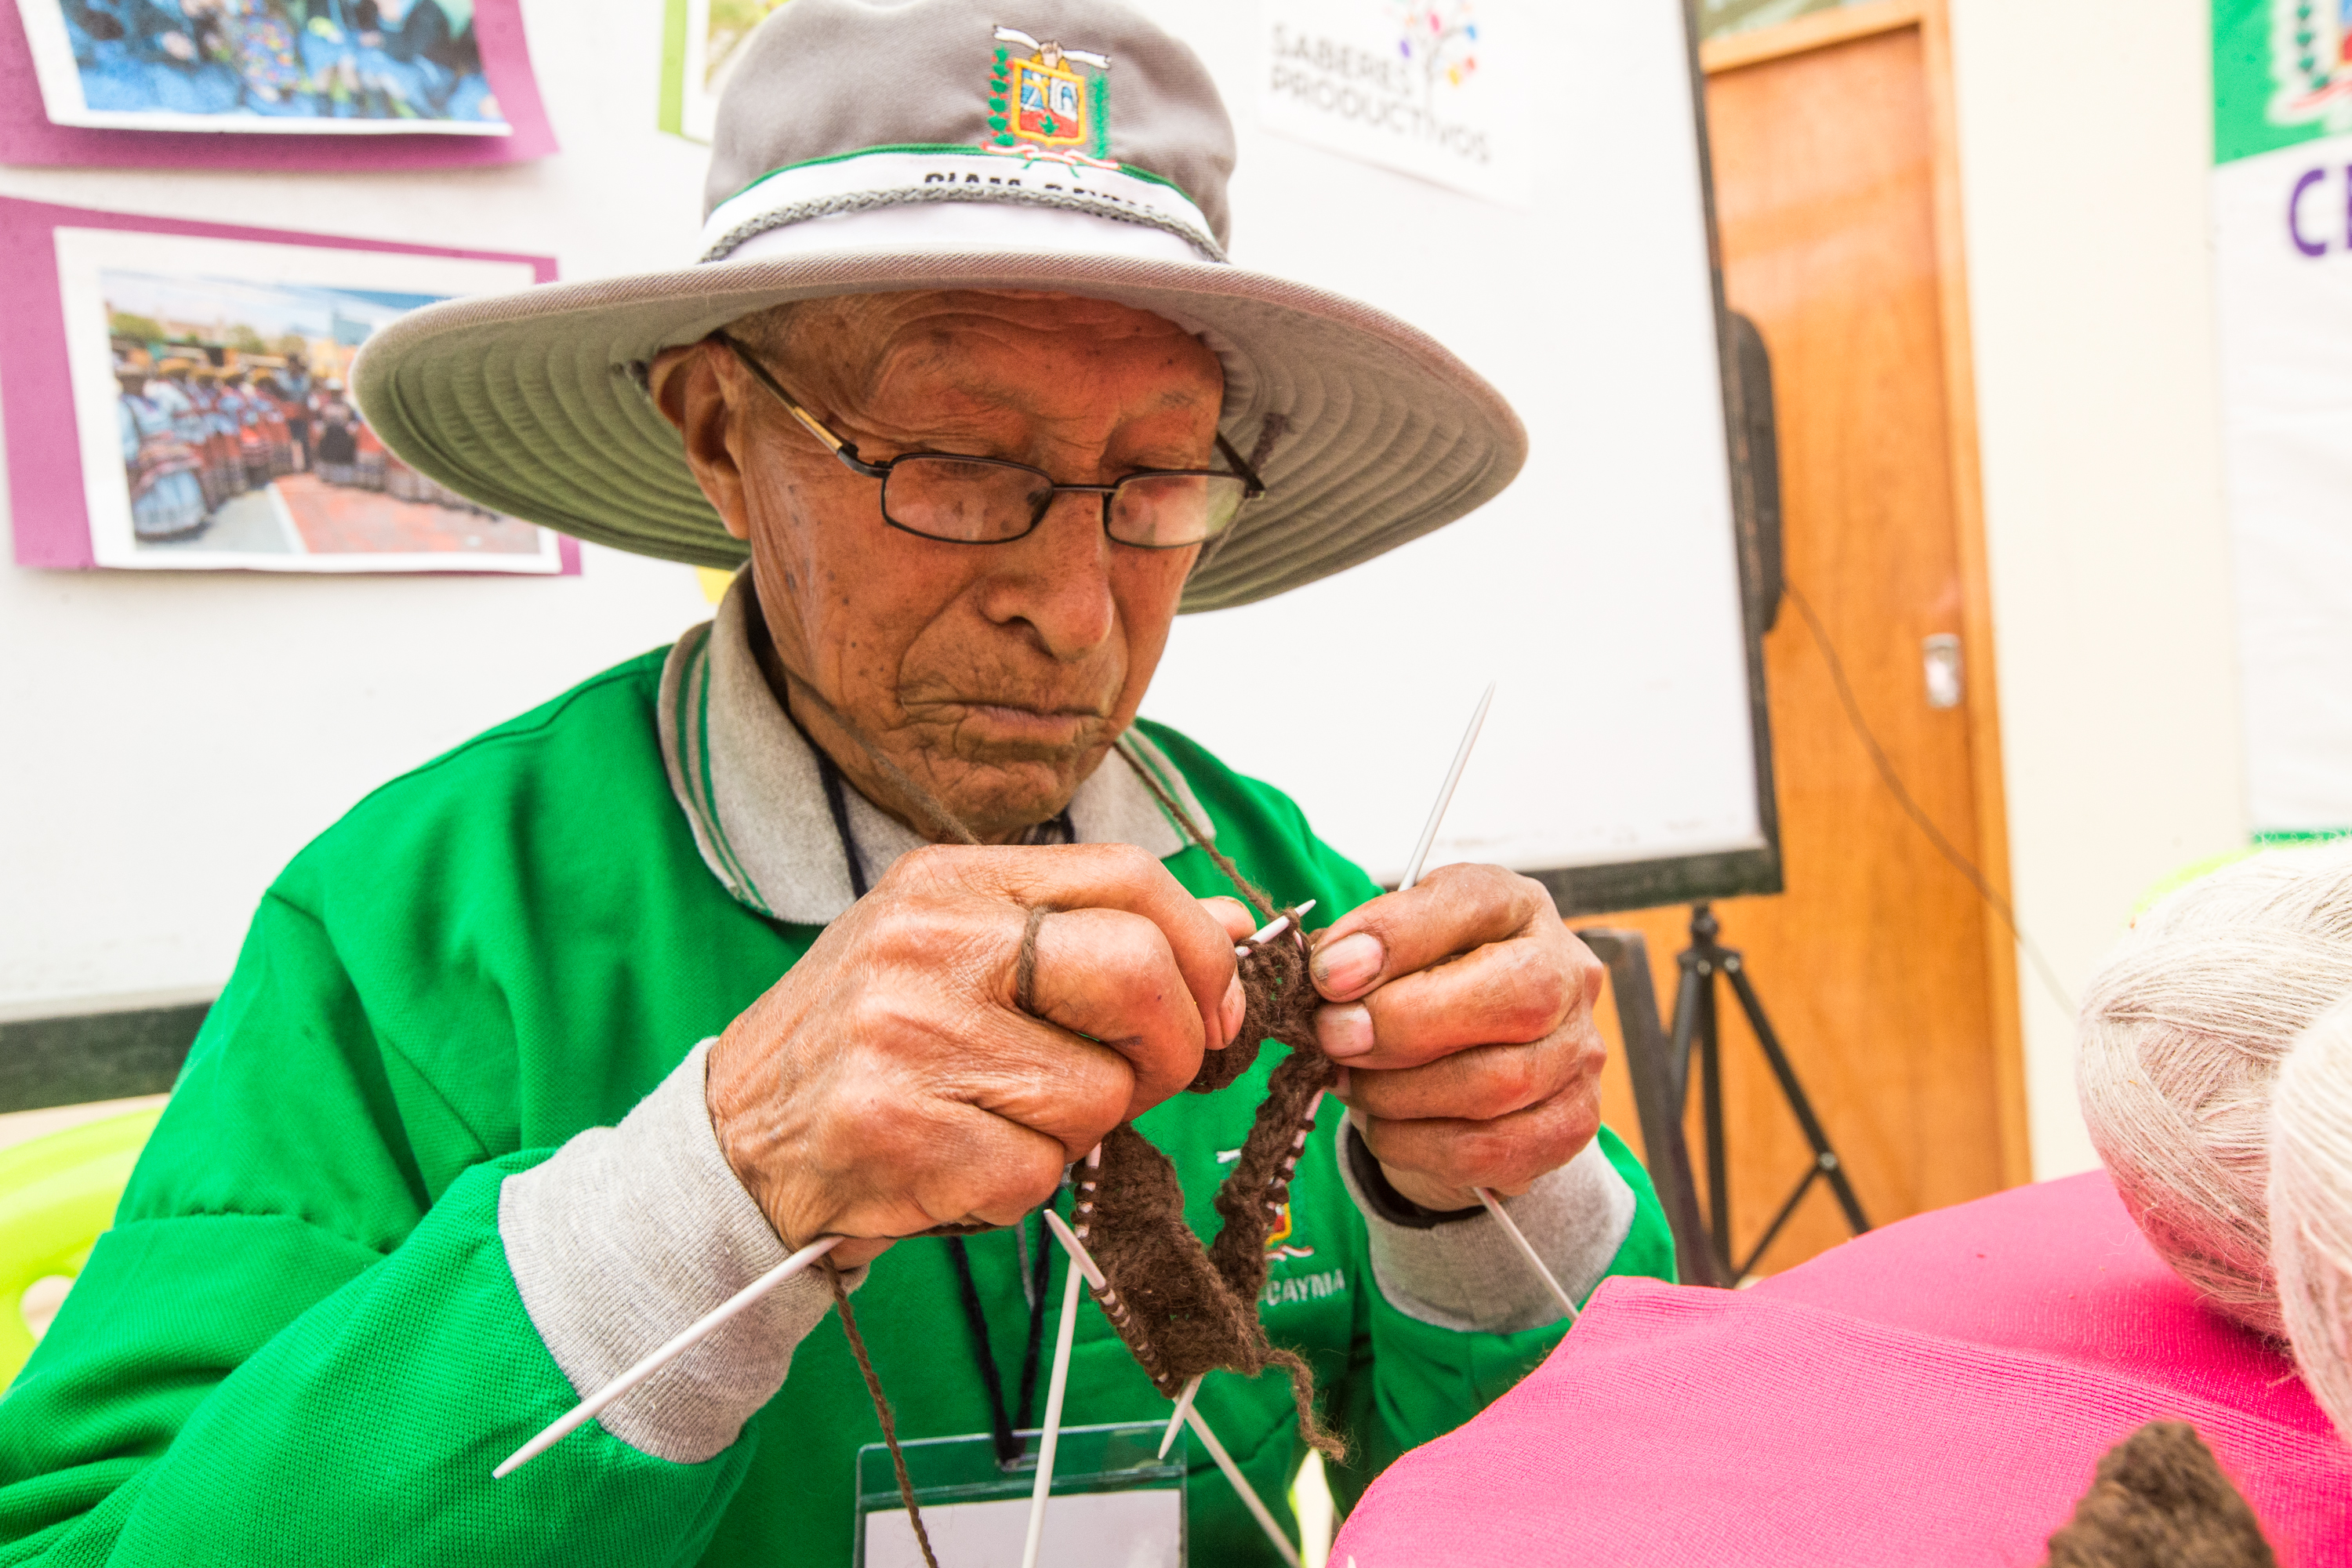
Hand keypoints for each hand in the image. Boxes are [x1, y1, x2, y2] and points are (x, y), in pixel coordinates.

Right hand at [707, 843, 1246, 1266]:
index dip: (1202, 951)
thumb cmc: (873, 1040)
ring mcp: (908, 1036)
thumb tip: (1232, 930)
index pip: (1131, 877)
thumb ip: (1096, 932)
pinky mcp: (899, 1131)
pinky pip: (1039, 1172)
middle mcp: (929, 943)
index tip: (1215, 1009)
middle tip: (1138, 1079)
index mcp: (954, 880)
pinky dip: (1022, 1183)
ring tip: (1007, 1116)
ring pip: (1099, 1094)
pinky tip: (963, 1158)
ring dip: (1081, 1130)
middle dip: (1173, 1046)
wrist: (738, 1137)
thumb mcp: (971, 952)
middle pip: (1138, 973)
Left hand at [1308, 864, 1604, 1210]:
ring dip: (1399, 1091)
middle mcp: (1567, 972)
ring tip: (1350, 1083)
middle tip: (1334, 1037)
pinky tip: (1383, 1126)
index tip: (1328, 972)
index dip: (1397, 936)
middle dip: (1406, 1023)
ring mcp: (1579, 1051)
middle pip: (1517, 995)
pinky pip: (1489, 1149)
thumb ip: (1359, 955)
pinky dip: (1416, 1144)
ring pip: (1498, 1082)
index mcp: (1516, 907)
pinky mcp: (1572, 1122)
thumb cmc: (1422, 991)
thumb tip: (1329, 976)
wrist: (1466, 1067)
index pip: (1474, 901)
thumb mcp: (1391, 952)